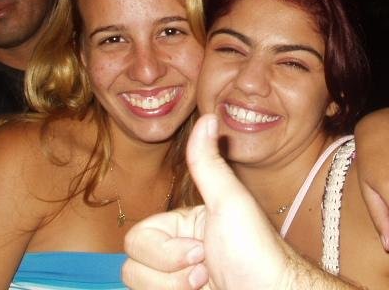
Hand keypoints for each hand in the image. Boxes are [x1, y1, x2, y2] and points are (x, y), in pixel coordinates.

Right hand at [123, 115, 295, 289]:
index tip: (201, 250)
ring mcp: (175, 280)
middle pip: (133, 265)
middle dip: (170, 272)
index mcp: (182, 226)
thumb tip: (208, 116)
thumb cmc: (255, 253)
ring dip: (174, 289)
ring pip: (137, 284)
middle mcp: (175, 253)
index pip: (138, 238)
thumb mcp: (230, 202)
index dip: (164, 250)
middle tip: (206, 269)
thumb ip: (208, 164)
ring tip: (207, 284)